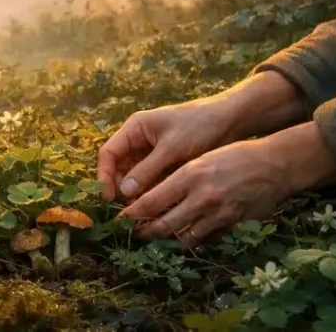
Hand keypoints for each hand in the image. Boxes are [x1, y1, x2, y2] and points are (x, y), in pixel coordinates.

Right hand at [97, 71, 303, 202]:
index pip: (109, 153)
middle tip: (129, 211)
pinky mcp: (166, 164)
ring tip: (143, 213)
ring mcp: (152, 153)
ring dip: (136, 194)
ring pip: (135, 178)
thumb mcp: (171, 148)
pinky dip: (152, 194)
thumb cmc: (198, 126)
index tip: (109, 198)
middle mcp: (139, 141)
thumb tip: (124, 192)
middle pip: (119, 168)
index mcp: (135, 129)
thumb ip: (147, 169)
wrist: (230, 121)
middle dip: (121, 188)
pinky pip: (152, 182)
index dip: (104, 175)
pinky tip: (157, 208)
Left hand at [118, 122, 335, 245]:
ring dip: (167, 240)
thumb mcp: (201, 159)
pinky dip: (192, 240)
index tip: (121, 217)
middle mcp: (201, 197)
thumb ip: (178, 178)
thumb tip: (152, 194)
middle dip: (145, 231)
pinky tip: (184, 236)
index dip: (132, 213)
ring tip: (157, 238)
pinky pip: (205, 239)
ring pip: (183, 237)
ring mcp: (217, 214)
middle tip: (136, 232)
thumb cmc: (234, 155)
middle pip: (163, 224)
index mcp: (190, 175)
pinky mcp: (231, 225)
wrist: (273, 165)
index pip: (151, 201)